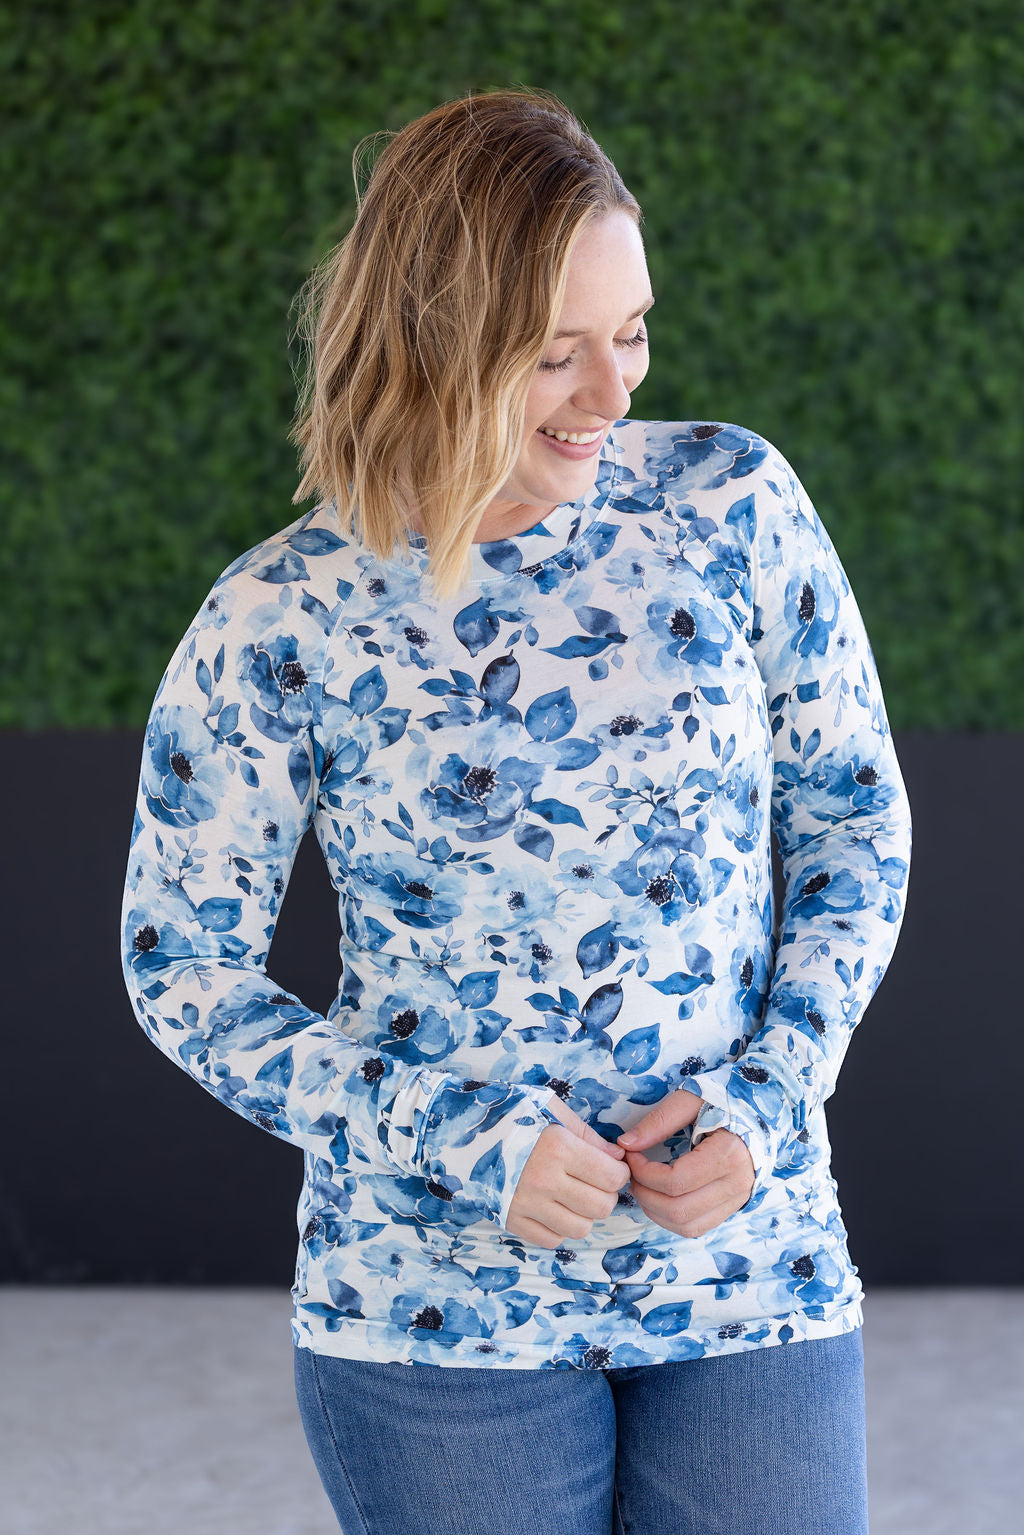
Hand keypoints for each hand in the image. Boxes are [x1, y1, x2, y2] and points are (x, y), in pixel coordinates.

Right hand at [505, 1094, 631, 1248]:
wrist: (459, 1132)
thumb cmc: (510, 1115)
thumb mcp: (551, 1110)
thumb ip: (587, 1135)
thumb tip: (617, 1159)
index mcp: (558, 1147)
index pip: (612, 1177)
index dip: (620, 1173)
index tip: (613, 1167)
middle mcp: (545, 1180)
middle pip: (601, 1207)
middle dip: (606, 1195)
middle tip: (595, 1182)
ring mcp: (527, 1204)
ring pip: (580, 1228)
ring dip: (583, 1214)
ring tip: (573, 1196)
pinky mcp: (511, 1221)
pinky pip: (552, 1240)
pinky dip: (558, 1228)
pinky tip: (552, 1208)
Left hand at [617, 1089, 755, 1237]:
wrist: (763, 1109)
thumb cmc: (725, 1099)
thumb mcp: (691, 1099)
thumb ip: (659, 1121)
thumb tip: (626, 1144)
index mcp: (729, 1154)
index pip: (676, 1181)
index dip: (644, 1173)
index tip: (631, 1155)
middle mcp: (736, 1184)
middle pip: (679, 1209)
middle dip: (645, 1195)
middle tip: (631, 1174)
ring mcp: (737, 1199)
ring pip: (687, 1226)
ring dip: (655, 1212)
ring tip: (642, 1186)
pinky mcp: (733, 1206)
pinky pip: (697, 1227)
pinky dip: (671, 1219)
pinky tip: (659, 1198)